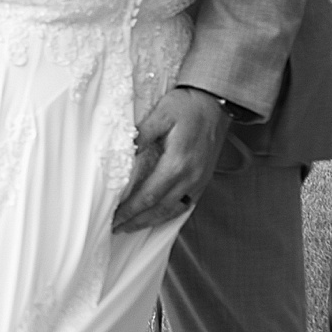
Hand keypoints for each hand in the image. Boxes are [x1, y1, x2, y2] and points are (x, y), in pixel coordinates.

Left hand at [113, 87, 231, 231]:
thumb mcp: (161, 114)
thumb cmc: (188, 106)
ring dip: (151, 222)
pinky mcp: (203, 180)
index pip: (148, 195)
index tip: (114, 218)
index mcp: (177, 163)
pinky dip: (168, 214)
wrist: (216, 103)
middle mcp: (190, 177)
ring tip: (131, 227)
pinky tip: (156, 216)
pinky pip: (185, 204)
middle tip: (116, 228)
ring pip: (173, 211)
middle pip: (159, 209)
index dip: (130, 210)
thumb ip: (142, 135)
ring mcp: (199, 180)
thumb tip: (124, 153)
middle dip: (136, 221)